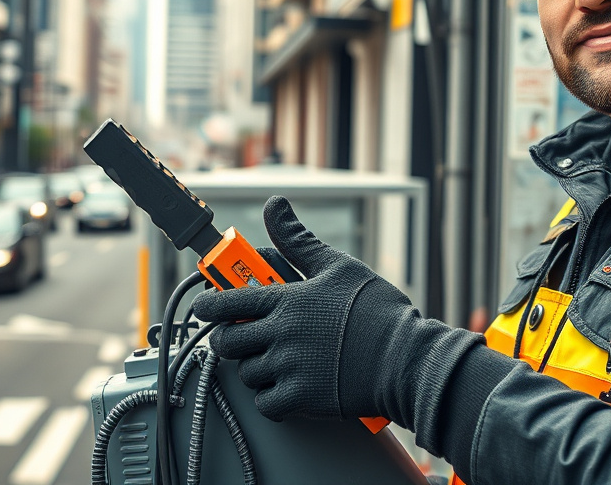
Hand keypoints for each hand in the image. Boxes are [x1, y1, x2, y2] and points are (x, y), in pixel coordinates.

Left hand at [193, 196, 400, 420]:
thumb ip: (298, 240)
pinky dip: (270, 397)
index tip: (204, 307)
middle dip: (228, 337)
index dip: (207, 305)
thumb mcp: (337, 265)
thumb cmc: (376, 311)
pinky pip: (265, 404)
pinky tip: (286, 384)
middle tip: (242, 334)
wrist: (405, 358)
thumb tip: (274, 206)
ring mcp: (289, 368)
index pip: (227, 301)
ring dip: (253, 367)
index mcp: (287, 300)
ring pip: (245, 373)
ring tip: (273, 357)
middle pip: (227, 341)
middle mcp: (281, 334)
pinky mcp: (302, 399)